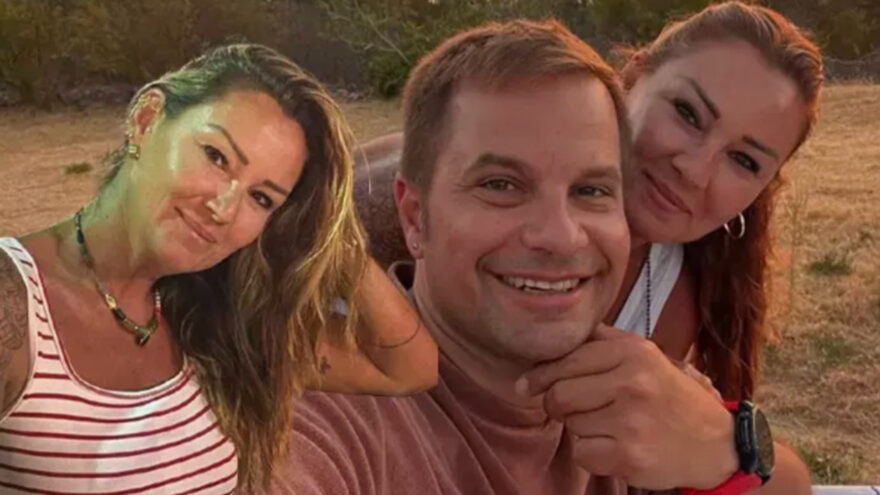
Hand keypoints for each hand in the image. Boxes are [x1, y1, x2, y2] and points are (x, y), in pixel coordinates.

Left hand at [517, 324, 737, 489]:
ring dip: (582, 429)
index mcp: (633, 352)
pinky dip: (593, 454)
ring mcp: (631, 420)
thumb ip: (602, 341)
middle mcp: (632, 382)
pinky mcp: (629, 455)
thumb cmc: (669, 396)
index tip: (526, 385)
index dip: (540, 375)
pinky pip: (582, 453)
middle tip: (577, 408)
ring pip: (570, 425)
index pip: (566, 360)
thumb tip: (552, 338)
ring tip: (613, 425)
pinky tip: (617, 446)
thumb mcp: (645, 355)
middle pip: (560, 394)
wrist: (715, 443)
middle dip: (560, 404)